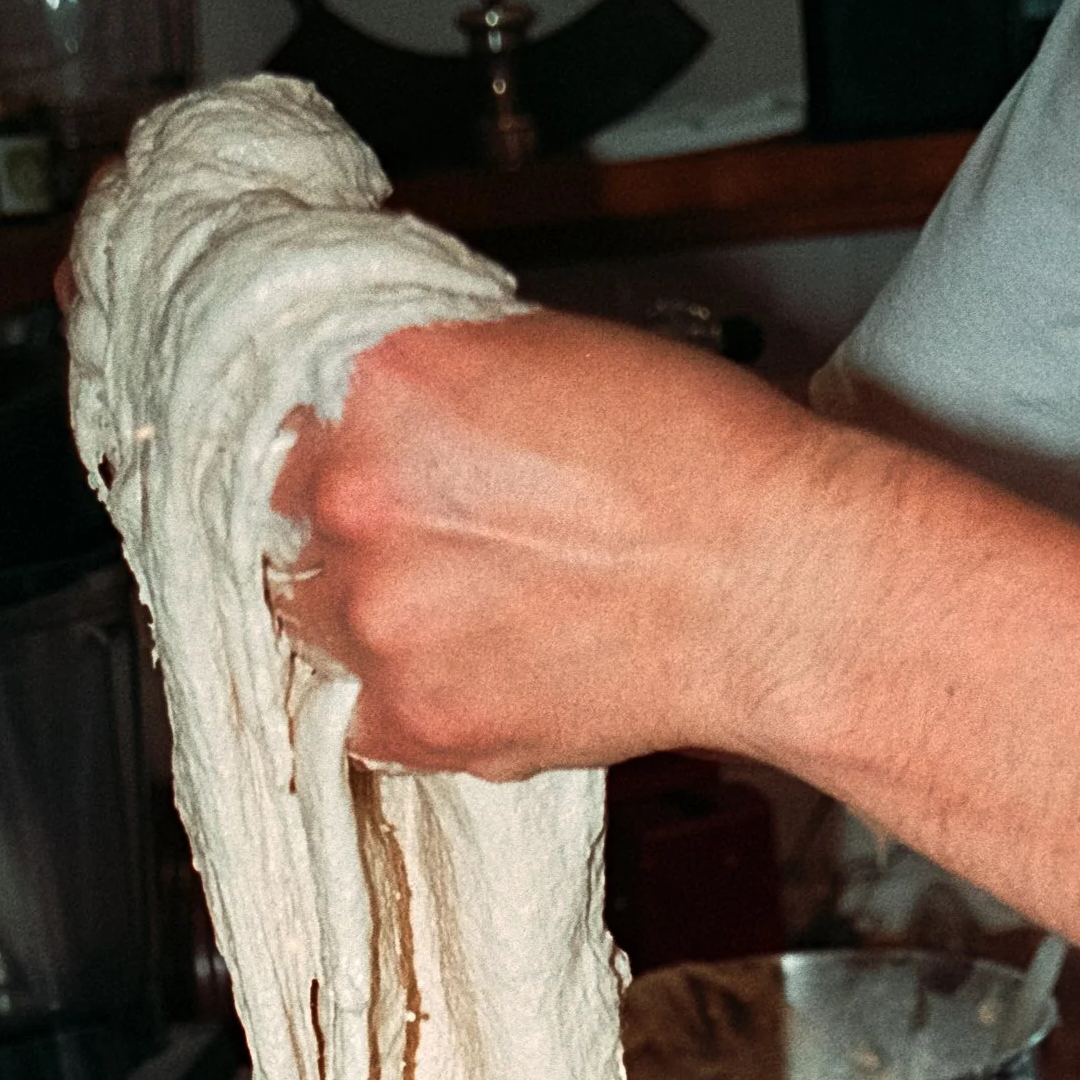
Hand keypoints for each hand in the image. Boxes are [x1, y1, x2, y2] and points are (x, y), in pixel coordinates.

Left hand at [268, 309, 841, 777]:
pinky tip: (493, 674)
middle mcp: (361, 500)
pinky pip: (374, 722)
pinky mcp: (423, 720)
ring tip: (486, 621)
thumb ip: (445, 394)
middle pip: (305, 534)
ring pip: (332, 631)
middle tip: (456, 559)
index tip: (389, 490)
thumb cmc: (701, 467)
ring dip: (388, 629)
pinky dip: (420, 706)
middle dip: (368, 547)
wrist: (774, 588)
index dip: (352, 463)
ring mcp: (384, 621)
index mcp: (389, 388)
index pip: (307, 430)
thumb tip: (398, 430)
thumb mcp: (553, 357)